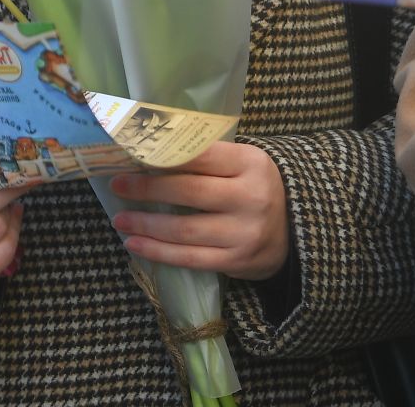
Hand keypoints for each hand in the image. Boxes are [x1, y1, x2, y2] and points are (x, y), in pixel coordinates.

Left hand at [108, 141, 288, 280]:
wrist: (297, 229)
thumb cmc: (256, 187)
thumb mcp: (242, 163)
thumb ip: (206, 158)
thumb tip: (149, 153)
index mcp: (250, 163)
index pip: (200, 155)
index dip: (163, 156)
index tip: (131, 156)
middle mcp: (250, 197)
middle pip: (189, 192)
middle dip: (147, 190)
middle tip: (117, 186)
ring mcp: (244, 232)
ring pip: (185, 230)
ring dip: (146, 225)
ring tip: (120, 221)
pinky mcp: (237, 261)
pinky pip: (190, 258)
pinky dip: (158, 252)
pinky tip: (135, 245)